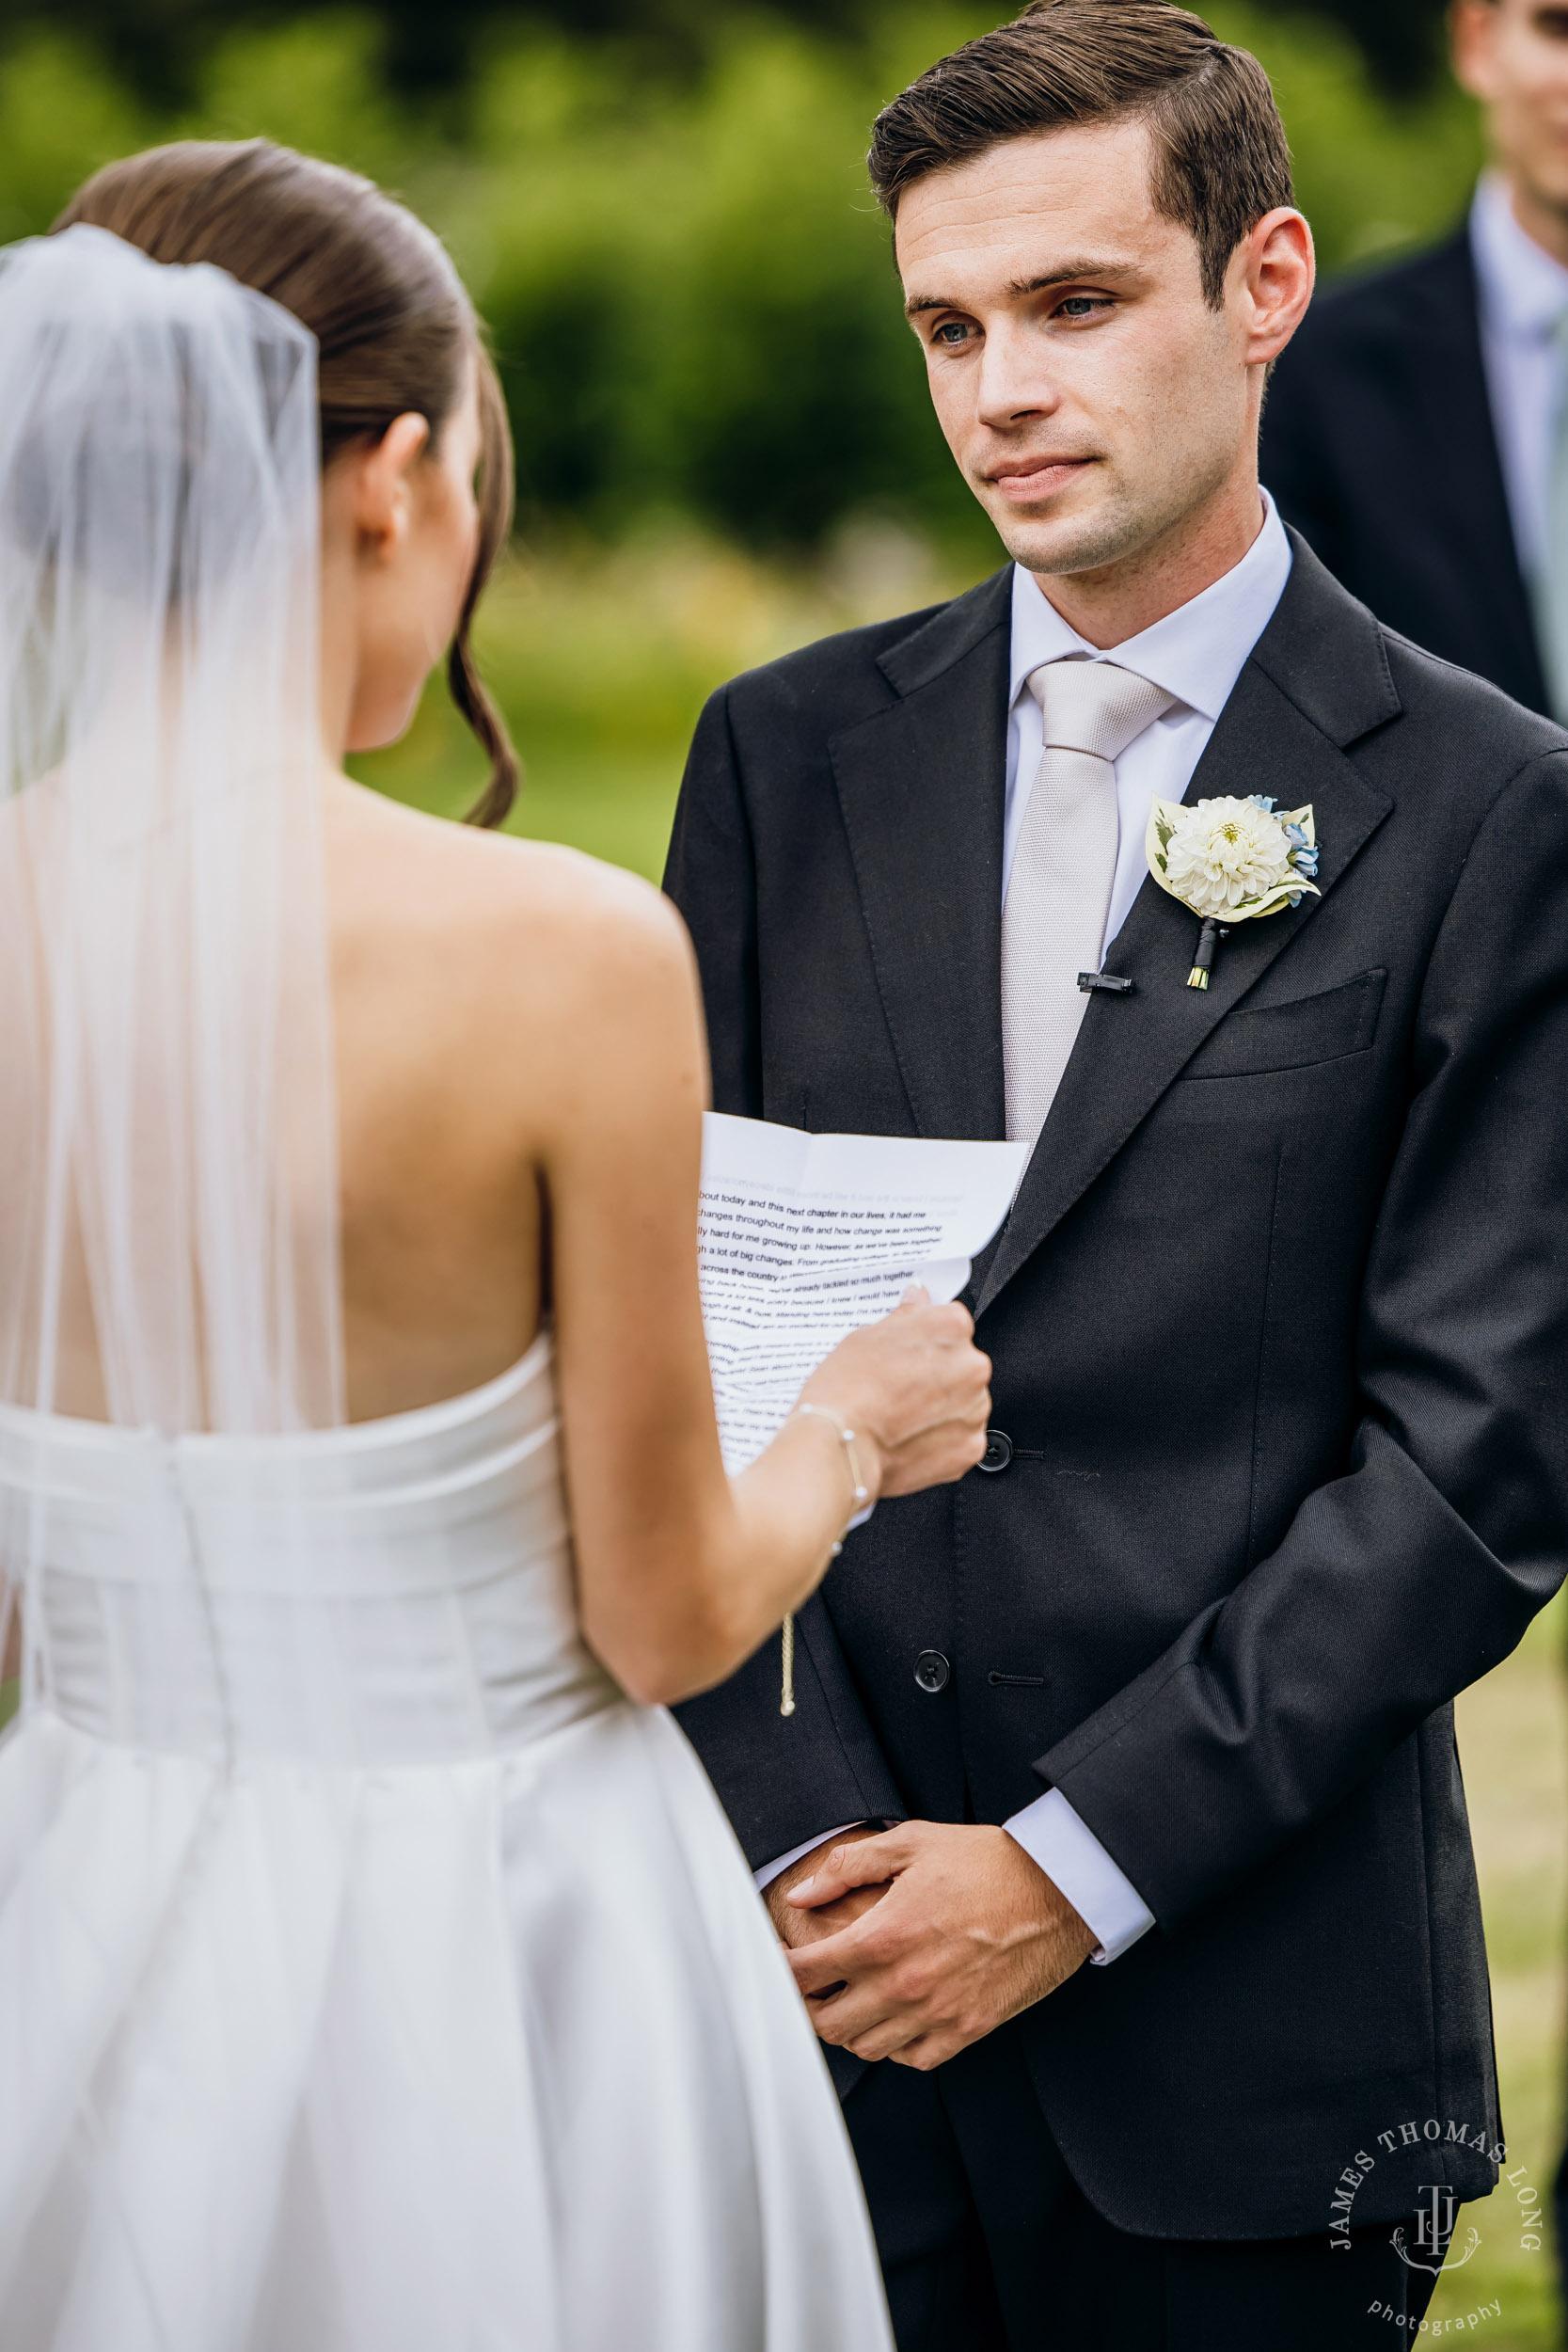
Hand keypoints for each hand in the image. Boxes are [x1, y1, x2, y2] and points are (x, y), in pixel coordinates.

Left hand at [783, 1820, 1096, 2068]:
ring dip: (848, 2027)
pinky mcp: (968, 2031)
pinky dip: (894, 2044)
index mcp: (883, 1936)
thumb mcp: (911, 1843)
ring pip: (866, 2047)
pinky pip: (912, 2058)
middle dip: (807, 2004)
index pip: (807, 1973)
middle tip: (809, 1984)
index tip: (777, 1959)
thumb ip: (849, 1866)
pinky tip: (894, 2016)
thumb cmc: (987, 1862)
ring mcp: (937, 2014)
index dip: (780, 1968)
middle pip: (828, 2022)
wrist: (1058, 1891)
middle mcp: (904, 1985)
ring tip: (849, 2000)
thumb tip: (803, 1893)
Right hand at [801, 1288, 990, 1503]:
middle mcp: (972, 1365)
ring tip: (900, 1414)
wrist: (838, 1448)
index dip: (926, 1339)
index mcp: (951, 1327)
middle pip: (961, 1362)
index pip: (951, 1322)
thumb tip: (917, 1300)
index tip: (909, 1351)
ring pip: (963, 1401)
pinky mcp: (971, 1447)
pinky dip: (941, 1439)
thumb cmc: (846, 1392)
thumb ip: (905, 1317)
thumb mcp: (866, 1337)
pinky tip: (909, 1436)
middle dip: (936, 1373)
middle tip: (899, 1385)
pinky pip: (962, 1436)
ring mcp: (975, 1409)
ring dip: (941, 1406)